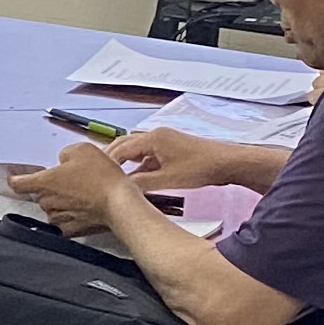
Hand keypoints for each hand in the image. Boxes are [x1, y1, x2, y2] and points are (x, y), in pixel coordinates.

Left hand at [7, 142, 141, 237]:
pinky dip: (72, 214)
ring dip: (61, 200)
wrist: (120, 203)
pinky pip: (65, 220)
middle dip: (50, 186)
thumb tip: (63, 162)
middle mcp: (47, 201)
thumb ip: (65, 154)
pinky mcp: (71, 229)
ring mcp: (58, 217)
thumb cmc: (102, 177)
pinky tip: (85, 206)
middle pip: (39, 193)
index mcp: (44, 182)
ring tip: (82, 192)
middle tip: (71, 179)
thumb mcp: (82, 150)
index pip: (17, 183)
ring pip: (52, 207)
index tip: (14, 177)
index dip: (14, 178)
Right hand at [107, 129, 265, 189]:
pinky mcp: (171, 148)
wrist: (227, 163)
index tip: (96, 174)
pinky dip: (138, 164)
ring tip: (114, 176)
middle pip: (125, 144)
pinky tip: (136, 177)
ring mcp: (164, 140)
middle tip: (99, 173)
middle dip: (111, 158)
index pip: (120, 148)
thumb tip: (121, 189)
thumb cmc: (201, 167)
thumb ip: (141, 183)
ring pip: (136, 149)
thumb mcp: (168, 179)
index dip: (107, 162)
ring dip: (125, 161)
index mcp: (153, 138)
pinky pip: (147, 154)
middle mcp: (156, 135)